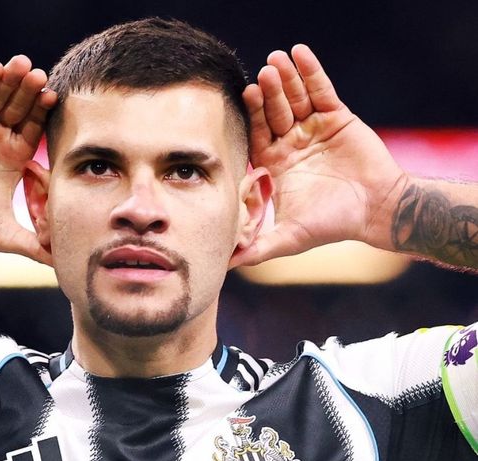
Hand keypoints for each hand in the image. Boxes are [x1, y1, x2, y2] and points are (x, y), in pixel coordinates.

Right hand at [0, 55, 56, 261]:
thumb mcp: (1, 234)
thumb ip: (32, 246)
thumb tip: (63, 266)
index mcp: (12, 155)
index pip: (34, 129)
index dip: (43, 115)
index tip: (55, 100)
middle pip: (18, 107)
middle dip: (28, 92)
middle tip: (41, 77)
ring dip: (9, 81)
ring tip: (22, 65)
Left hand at [241, 45, 408, 263]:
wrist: (377, 211)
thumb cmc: (332, 224)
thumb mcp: (289, 238)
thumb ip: (258, 248)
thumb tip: (225, 265)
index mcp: (275, 164)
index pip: (257, 134)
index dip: (252, 116)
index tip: (244, 96)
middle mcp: (290, 143)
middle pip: (274, 111)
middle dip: (268, 94)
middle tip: (261, 77)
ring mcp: (312, 128)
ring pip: (295, 98)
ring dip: (286, 79)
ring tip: (277, 60)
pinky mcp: (336, 117)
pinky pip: (322, 90)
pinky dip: (312, 72)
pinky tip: (300, 53)